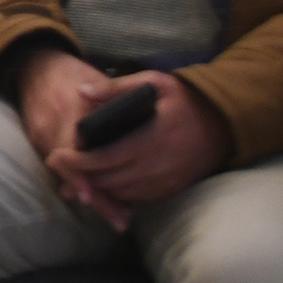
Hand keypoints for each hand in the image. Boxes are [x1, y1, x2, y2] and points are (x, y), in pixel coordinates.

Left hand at [28, 59, 229, 226]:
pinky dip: (119, 194)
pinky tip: (104, 184)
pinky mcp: (173, 189)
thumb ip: (116, 88)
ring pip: (123, 193)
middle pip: (111, 180)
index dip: (79, 161)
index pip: (107, 158)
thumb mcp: (155, 82)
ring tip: (76, 176)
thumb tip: (81, 91)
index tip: (57, 156)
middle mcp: (159, 165)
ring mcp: (167, 181)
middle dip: (82, 176)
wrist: (225, 124)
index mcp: (152, 138)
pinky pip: (140, 199)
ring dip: (99, 188)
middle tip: (60, 167)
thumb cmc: (185, 99)